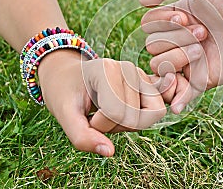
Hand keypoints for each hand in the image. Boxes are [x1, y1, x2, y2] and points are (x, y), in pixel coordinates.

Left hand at [37, 50, 174, 156]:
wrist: (68, 76)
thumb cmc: (65, 92)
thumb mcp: (63, 114)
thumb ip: (82, 136)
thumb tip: (110, 153)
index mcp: (107, 69)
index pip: (117, 113)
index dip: (100, 125)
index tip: (86, 116)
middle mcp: (129, 69)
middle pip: (137, 116)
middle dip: (115, 126)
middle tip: (97, 116)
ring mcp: (141, 75)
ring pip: (154, 114)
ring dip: (129, 123)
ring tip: (109, 114)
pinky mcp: (148, 84)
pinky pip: (159, 108)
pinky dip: (147, 116)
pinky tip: (132, 112)